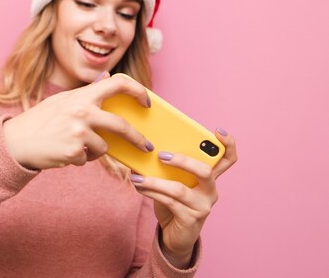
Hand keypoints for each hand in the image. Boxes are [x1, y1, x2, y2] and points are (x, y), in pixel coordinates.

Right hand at [3, 73, 152, 169]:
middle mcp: (83, 112)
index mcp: (82, 96)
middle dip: (137, 138)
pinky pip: (88, 159)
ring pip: (104, 147)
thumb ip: (86, 92)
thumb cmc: (40, 120)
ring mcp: (79, 132)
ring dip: (95, 151)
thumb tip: (107, 79)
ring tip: (76, 146)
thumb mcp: (62, 100)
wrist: (16, 141)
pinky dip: (80, 158)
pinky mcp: (74, 151)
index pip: (118, 83)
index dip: (138, 90)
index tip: (147, 102)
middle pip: (122, 125)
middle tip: (145, 145)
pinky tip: (64, 152)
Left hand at [130, 129, 237, 267]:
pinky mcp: (190, 219)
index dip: (228, 144)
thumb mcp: (174, 181)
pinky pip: (168, 201)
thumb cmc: (174, 202)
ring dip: (154, 181)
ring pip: (179, 189)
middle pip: (205, 171)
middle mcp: (211, 191)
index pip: (228, 159)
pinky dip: (151, 192)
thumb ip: (169, 167)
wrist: (175, 235)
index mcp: (210, 178)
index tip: (219, 131)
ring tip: (136, 177)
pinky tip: (139, 186)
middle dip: (182, 161)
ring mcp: (202, 206)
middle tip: (161, 156)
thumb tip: (147, 148)